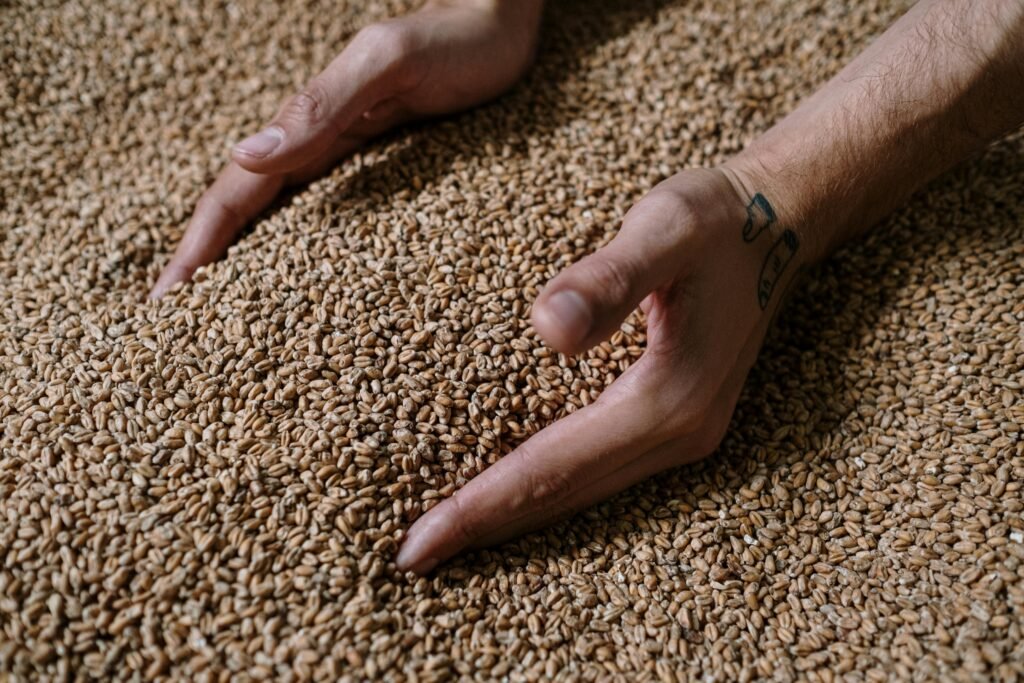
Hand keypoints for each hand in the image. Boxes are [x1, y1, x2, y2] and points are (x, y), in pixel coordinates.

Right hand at [150, 0, 543, 298]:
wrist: (502, 25)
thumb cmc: (454, 39)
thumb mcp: (387, 62)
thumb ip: (323, 103)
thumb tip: (244, 155)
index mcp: (308, 125)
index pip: (236, 193)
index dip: (198, 245)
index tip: (165, 299)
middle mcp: (321, 148)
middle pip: (250, 214)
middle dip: (211, 267)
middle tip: (180, 328)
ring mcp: (352, 162)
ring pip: (287, 223)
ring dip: (252, 268)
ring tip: (230, 321)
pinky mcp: (387, 173)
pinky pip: (335, 224)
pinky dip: (308, 258)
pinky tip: (310, 289)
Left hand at [395, 166, 803, 573]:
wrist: (777, 222)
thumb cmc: (716, 219)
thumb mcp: (664, 230)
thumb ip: (608, 278)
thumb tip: (549, 328)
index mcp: (668, 401)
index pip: (553, 468)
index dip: (483, 505)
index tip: (416, 545)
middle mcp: (679, 434)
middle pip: (565, 496)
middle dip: (487, 528)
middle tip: (410, 560)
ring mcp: (684, 435)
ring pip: (584, 493)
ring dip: (515, 517)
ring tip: (450, 538)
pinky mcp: (676, 422)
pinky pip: (599, 474)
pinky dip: (547, 491)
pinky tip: (514, 493)